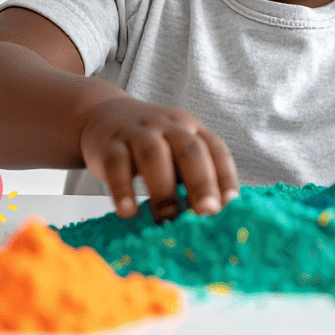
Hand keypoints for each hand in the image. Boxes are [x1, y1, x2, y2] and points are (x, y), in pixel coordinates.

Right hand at [80, 97, 239, 219]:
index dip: (225, 176)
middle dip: (201, 182)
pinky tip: (128, 211)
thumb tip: (212, 217)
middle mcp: (168, 126)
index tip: (231, 205)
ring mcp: (137, 133)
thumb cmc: (150, 144)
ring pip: (154, 154)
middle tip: (207, 212)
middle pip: (189, 150)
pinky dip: (123, 189)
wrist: (103, 115)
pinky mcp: (109, 144)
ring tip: (166, 219)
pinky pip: (116, 164)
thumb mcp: (175, 152)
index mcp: (190, 129)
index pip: (215, 148)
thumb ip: (192, 176)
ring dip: (163, 189)